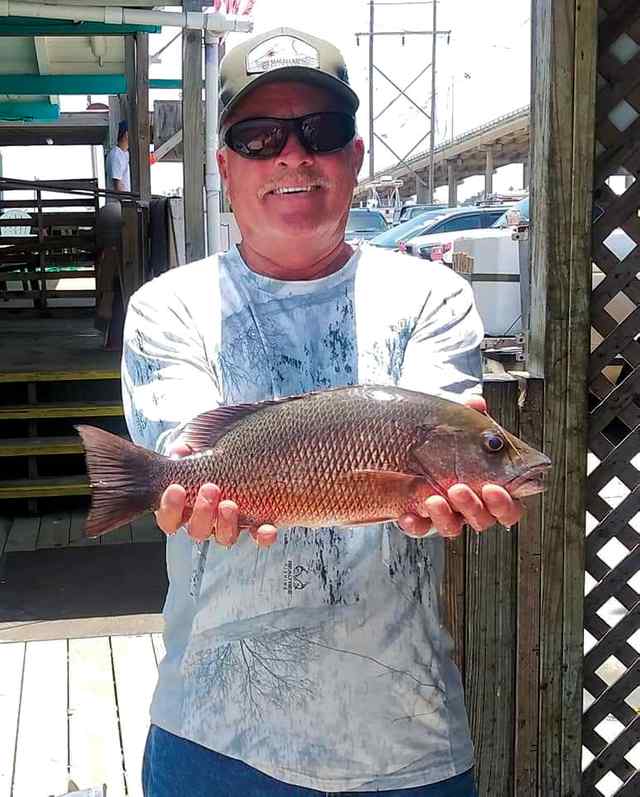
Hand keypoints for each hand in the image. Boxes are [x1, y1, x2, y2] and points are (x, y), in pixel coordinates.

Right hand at [154, 441, 277, 547]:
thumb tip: (179, 451)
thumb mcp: (201, 438)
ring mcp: (233, 522)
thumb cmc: (219, 441)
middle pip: (197, 530)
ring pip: (224, 536)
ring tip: (230, 505)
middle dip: (201, 512)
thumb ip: (187, 446)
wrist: (255, 442)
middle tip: (210, 489)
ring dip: (225, 524)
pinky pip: (260, 537)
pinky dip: (263, 536)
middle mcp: (208, 517)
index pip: (170, 517)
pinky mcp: (259, 522)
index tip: (177, 488)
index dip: (170, 507)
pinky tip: (268, 529)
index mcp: (187, 502)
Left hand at [397, 395, 522, 538]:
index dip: (506, 503)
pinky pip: (418, 529)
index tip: (492, 488)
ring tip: (432, 498)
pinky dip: (415, 524)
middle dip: (474, 507)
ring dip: (445, 516)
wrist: (402, 447)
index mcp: (489, 487)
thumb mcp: (456, 426)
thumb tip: (477, 403)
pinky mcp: (418, 518)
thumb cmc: (441, 440)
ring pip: (452, 527)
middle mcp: (470, 506)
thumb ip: (471, 418)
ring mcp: (444, 514)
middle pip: (484, 519)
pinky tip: (407, 515)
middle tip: (459, 488)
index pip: (510, 507)